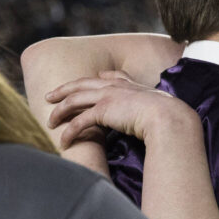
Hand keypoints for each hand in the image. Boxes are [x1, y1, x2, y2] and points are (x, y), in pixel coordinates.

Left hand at [45, 70, 198, 147]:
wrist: (168, 117)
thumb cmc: (168, 115)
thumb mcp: (159, 103)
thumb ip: (151, 103)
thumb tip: (153, 109)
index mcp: (128, 84)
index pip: (106, 76)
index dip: (93, 79)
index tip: (85, 81)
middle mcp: (114, 87)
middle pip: (81, 84)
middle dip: (63, 90)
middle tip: (49, 96)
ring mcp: (107, 97)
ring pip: (74, 101)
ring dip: (59, 112)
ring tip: (50, 122)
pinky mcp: (102, 111)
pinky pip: (79, 122)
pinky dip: (69, 132)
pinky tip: (63, 142)